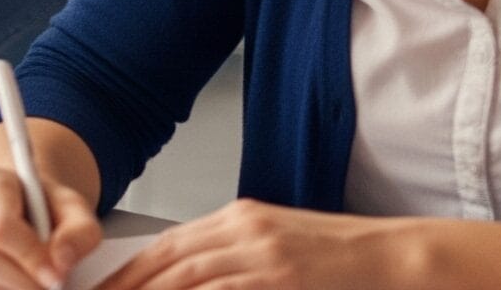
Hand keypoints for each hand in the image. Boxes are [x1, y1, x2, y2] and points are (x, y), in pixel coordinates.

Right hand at [0, 138, 102, 289]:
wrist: (21, 202)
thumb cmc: (44, 204)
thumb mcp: (74, 208)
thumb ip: (80, 232)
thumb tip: (61, 261)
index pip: (0, 227)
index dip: (29, 257)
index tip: (56, 278)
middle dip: (21, 282)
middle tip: (50, 288)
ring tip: (36, 284)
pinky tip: (18, 284)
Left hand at [83, 199, 400, 288]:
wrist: (396, 255)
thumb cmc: (342, 260)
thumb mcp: (279, 249)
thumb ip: (233, 261)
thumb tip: (190, 279)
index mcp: (239, 218)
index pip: (168, 244)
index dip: (131, 271)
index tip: (104, 289)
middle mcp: (243, 228)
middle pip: (168, 260)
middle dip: (128, 286)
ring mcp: (262, 251)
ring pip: (187, 276)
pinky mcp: (281, 274)